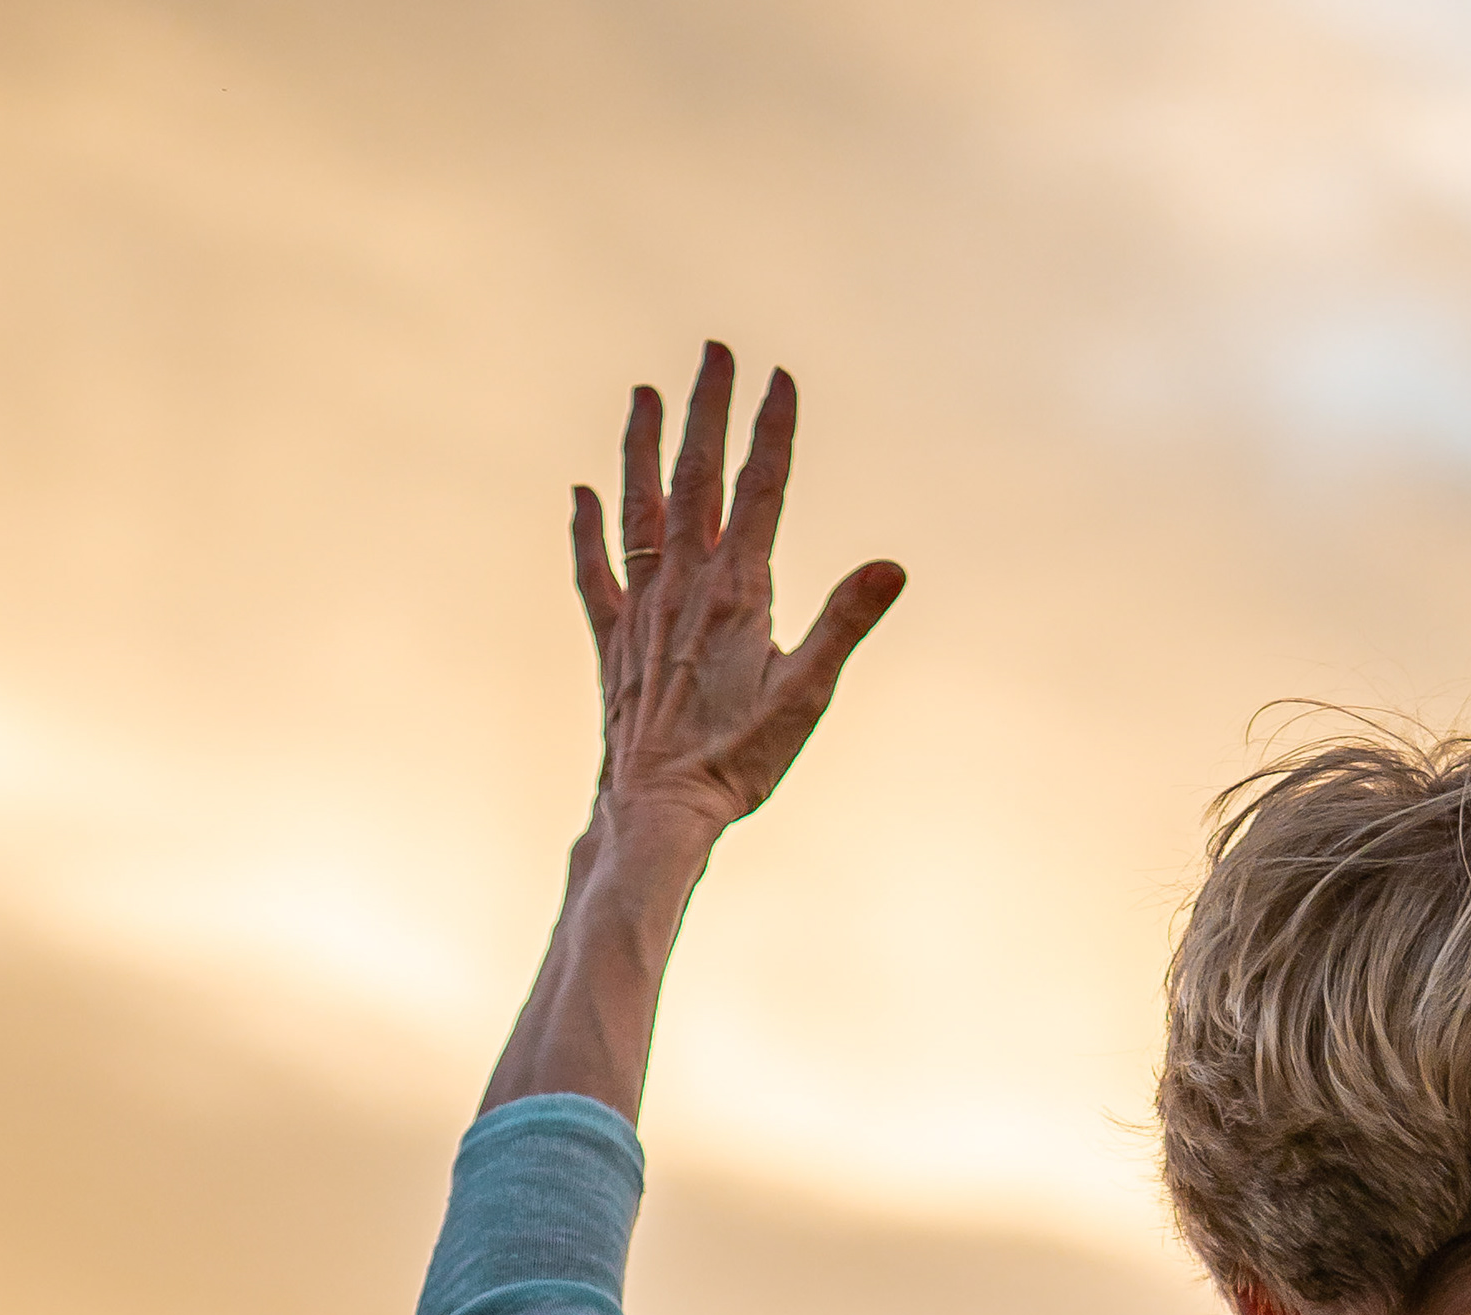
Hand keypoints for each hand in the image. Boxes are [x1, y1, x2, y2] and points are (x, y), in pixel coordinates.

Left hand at [572, 343, 902, 858]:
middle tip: (714, 352)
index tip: (780, 378)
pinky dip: (585, 529)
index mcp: (737, 590)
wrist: (659, 807)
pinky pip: (594, 571)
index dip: (772, 431)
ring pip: (640, 507)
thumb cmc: (738, 760)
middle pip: (696, 476)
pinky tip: (580, 494)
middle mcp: (684, 583)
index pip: (761, 490)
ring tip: (643, 394)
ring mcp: (642, 607)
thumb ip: (843, 623)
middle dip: (707, 410)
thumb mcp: (806, 695)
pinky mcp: (612, 639)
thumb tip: (890, 569)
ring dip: (641, 446)